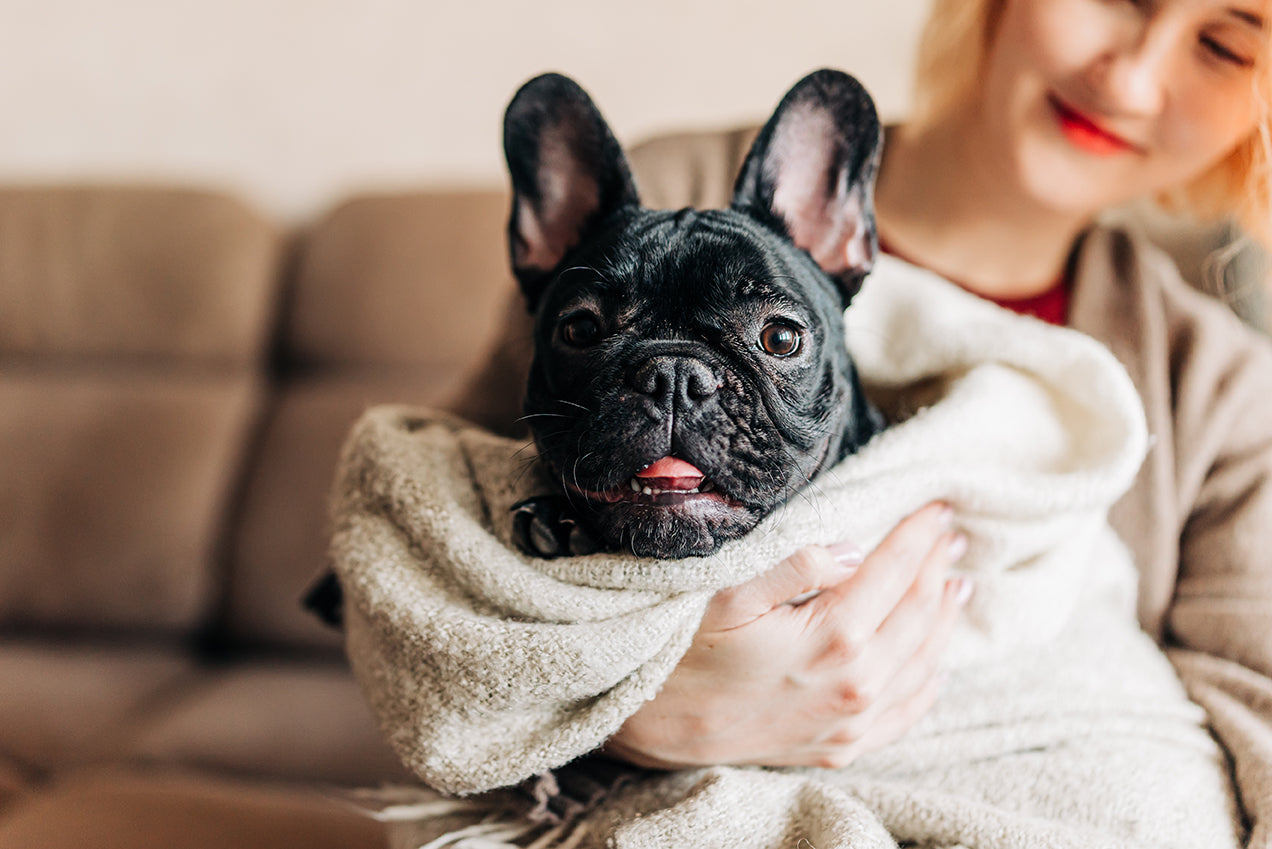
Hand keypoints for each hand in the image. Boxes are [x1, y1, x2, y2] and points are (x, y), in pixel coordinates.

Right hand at [605, 502, 970, 768]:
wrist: (659, 727)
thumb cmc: (686, 652)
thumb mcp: (730, 594)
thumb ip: (797, 566)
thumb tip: (853, 549)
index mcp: (833, 636)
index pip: (893, 572)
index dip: (918, 535)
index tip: (938, 509)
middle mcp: (856, 683)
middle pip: (918, 613)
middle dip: (938, 569)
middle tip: (952, 538)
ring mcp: (853, 721)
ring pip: (923, 662)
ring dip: (944, 619)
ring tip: (956, 586)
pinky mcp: (843, 745)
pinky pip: (907, 713)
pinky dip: (929, 680)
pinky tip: (935, 660)